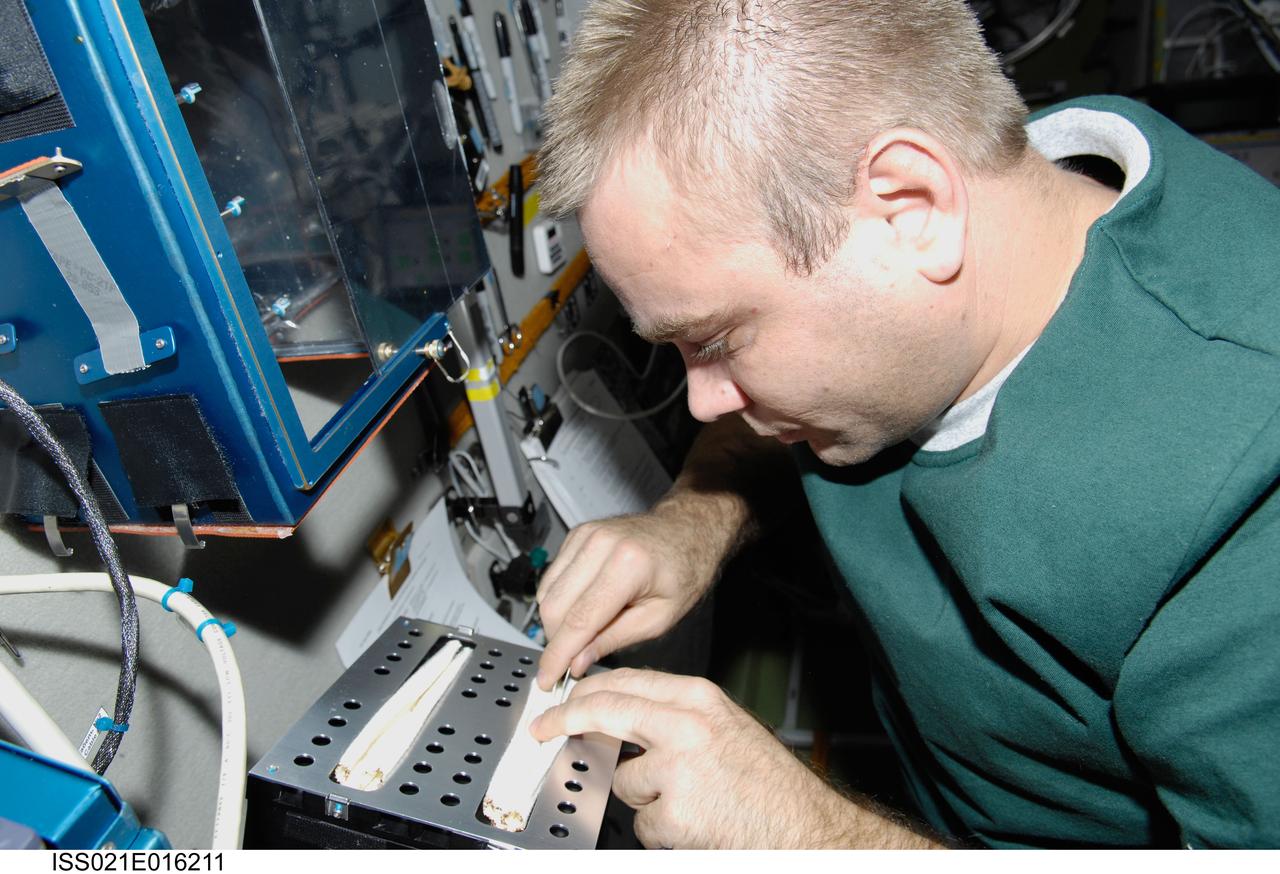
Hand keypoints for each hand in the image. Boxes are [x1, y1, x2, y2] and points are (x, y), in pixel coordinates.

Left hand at [529, 668, 851, 847]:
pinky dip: (661, 830)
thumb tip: (623, 718)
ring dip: (644, 798)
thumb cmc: (768, 782)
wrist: (805, 825)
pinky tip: (693, 824)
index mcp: (697, 698)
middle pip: (604, 709)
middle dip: (565, 719)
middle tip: (544, 730)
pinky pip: (642, 822)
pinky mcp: (674, 810)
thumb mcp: (723, 726)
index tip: (562, 700)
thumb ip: (675, 716)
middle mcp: (685, 724)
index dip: (584, 691)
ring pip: (624, 779)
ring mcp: (677, 767)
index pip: (624, 681)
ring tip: (687, 801)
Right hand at [535, 511, 719, 689]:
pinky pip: (551, 577)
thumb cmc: (683, 571)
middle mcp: (601, 544)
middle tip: (570, 660)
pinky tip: (584, 608)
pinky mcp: (577, 535)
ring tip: (585, 632)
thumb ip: (614, 640)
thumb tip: (577, 662)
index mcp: (628, 565)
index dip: (559, 655)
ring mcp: (586, 536)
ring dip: (556, 622)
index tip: (548, 679)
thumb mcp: (659, 618)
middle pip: (553, 607)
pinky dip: (560, 601)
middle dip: (556, 641)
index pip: (579, 620)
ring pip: (547, 593)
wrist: (686, 531)